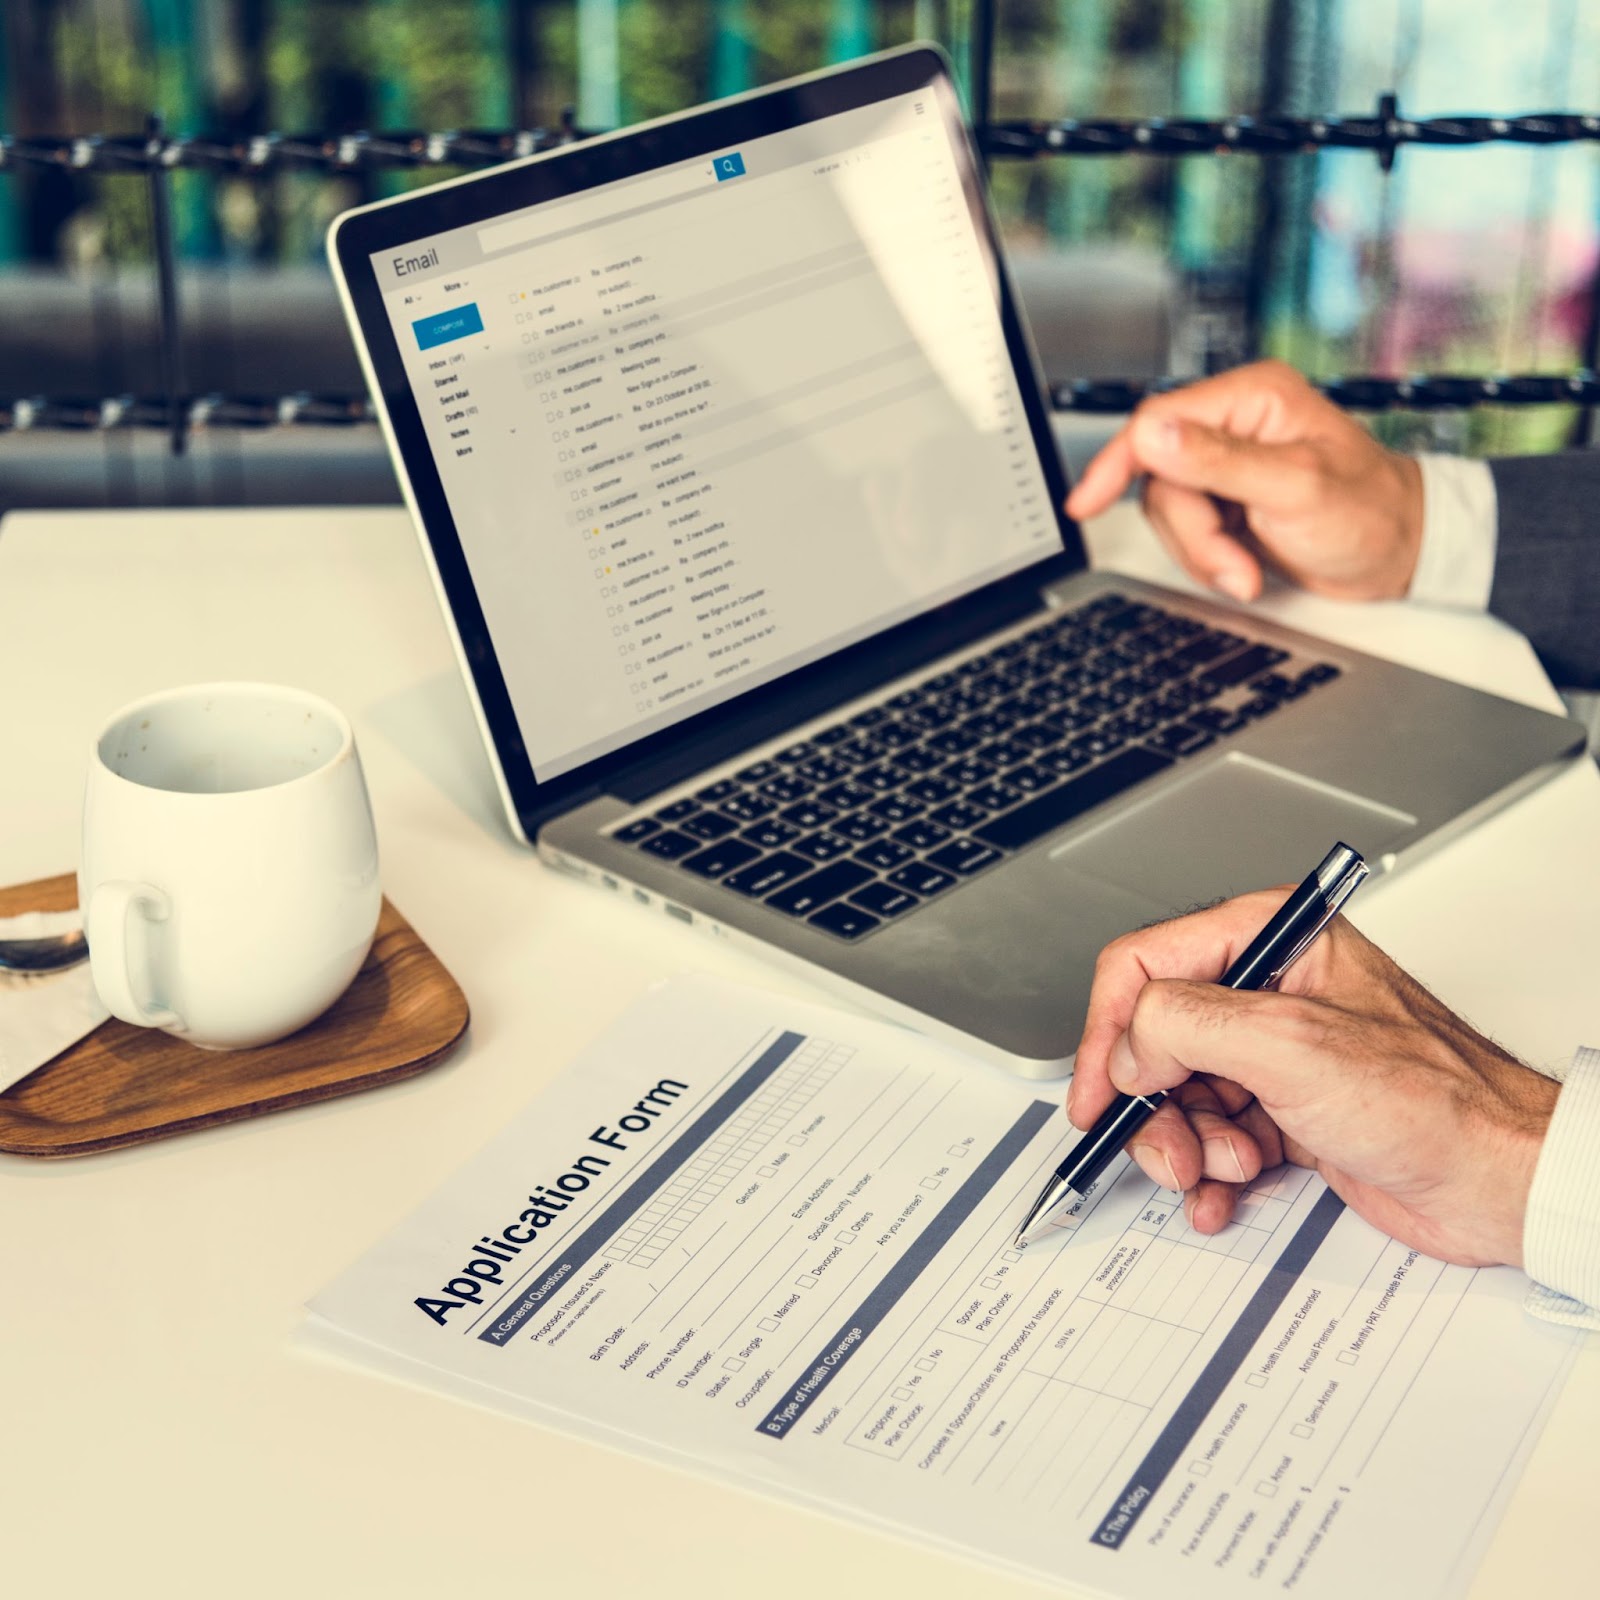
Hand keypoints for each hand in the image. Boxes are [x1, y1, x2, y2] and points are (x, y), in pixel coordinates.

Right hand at [1064, 359, 1424, 603]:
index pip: (1159, 422)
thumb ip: (1218, 461)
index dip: (1118, 463)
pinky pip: (1186, 531)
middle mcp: (1235, 424)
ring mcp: (1229, 465)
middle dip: (1192, 534)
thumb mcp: (1293, 487)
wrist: (1400, 556)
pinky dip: (1208, 559)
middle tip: (1233, 564)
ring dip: (1202, 553)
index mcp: (1251, 398)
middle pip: (1161, 478)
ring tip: (1247, 570)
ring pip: (1170, 510)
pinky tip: (1246, 566)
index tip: (1087, 503)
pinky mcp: (1227, 500)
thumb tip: (1153, 434)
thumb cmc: (1369, 513)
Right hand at [1067, 892, 1558, 1268]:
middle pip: (1152, 1042)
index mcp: (1268, 940)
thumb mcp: (1291, 1043)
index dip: (1109, 1032)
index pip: (1143, 966)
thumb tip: (1126, 1046)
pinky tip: (1224, 1195)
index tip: (1099, 1092)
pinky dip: (1207, 1175)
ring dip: (1187, 1147)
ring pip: (1175, 1098)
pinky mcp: (1282, 1112)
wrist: (1500, 1182)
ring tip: (1226, 1170)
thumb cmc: (1439, 1100)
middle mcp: (1265, 990)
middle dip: (1155, 1108)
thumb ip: (1186, 1025)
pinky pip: (1209, 1139)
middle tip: (1174, 1150)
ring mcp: (1272, 1054)